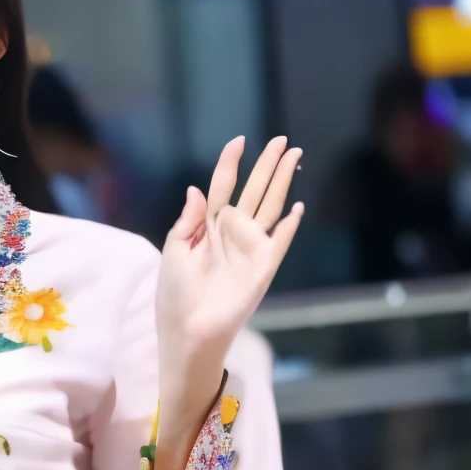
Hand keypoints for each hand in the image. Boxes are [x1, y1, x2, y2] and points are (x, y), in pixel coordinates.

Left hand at [156, 135, 302, 369]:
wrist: (188, 329)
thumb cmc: (175, 294)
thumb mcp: (173, 250)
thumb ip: (188, 220)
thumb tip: (197, 189)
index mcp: (207, 227)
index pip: (222, 187)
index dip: (230, 163)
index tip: (239, 141)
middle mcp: (231, 233)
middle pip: (253, 190)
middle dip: (268, 165)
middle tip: (283, 140)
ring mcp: (249, 248)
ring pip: (270, 206)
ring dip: (282, 182)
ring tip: (294, 157)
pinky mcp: (263, 266)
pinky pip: (279, 241)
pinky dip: (288, 225)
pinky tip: (297, 208)